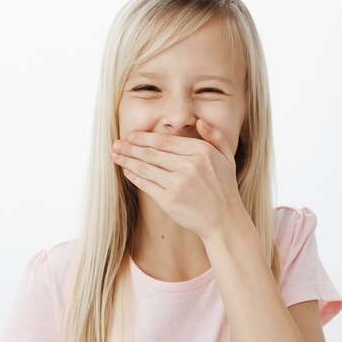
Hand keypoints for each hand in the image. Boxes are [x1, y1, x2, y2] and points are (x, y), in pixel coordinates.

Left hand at [110, 118, 247, 240]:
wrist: (224, 220)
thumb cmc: (224, 187)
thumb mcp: (227, 158)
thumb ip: (215, 136)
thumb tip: (199, 122)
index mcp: (201, 152)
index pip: (165, 141)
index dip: (145, 138)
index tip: (131, 136)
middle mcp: (189, 166)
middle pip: (151, 153)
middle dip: (130, 147)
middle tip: (116, 144)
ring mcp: (178, 184)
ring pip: (145, 168)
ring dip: (127, 160)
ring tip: (115, 155)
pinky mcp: (169, 200)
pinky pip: (146, 185)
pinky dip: (134, 177)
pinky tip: (126, 171)